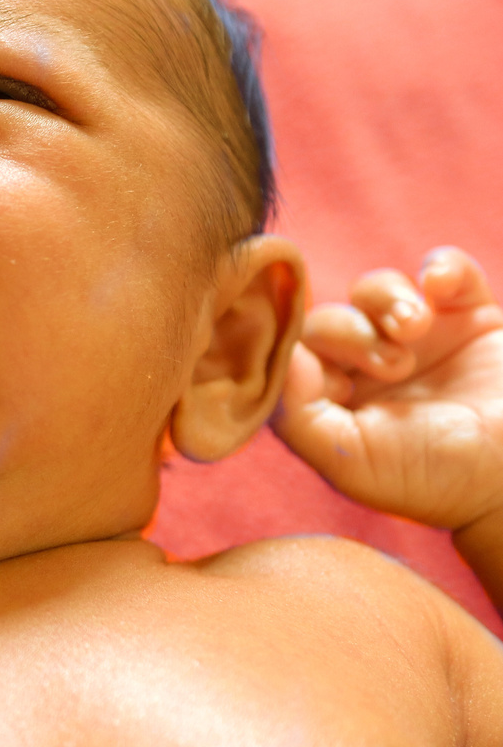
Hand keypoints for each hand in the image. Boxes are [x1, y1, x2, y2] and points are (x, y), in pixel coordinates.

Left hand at [273, 247, 502, 530]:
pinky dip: (441, 268)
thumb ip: (297, 414)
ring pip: (376, 288)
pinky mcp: (470, 315)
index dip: (300, 348)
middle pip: (330, 317)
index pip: (290, 352)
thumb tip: (276, 357)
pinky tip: (443, 289)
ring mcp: (419, 339)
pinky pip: (444, 269)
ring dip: (387, 299)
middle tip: (394, 365)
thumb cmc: (438, 478)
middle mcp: (368, 367)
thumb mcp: (352, 461)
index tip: (332, 370)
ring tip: (417, 329)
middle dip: (352, 332)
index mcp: (333, 400)